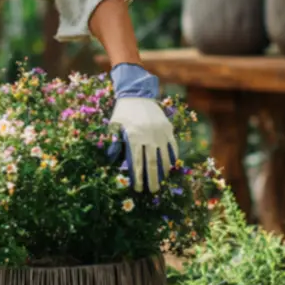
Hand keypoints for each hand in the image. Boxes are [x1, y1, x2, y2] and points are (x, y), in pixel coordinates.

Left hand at [107, 63, 178, 192]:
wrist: (137, 94)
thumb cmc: (122, 113)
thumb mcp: (114, 126)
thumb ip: (114, 144)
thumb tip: (113, 162)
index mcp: (133, 137)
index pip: (137, 163)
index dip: (137, 177)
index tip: (138, 188)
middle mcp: (148, 136)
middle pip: (152, 163)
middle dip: (152, 179)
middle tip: (152, 191)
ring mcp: (160, 133)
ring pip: (164, 157)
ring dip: (163, 171)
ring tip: (162, 181)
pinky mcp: (168, 129)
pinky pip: (172, 146)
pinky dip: (172, 157)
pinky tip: (170, 166)